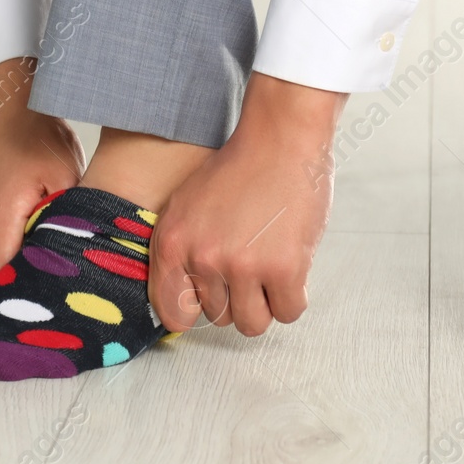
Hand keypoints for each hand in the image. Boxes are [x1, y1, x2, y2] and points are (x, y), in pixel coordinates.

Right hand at [0, 58, 85, 274]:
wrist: (10, 105)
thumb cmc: (38, 136)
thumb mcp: (66, 179)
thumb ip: (71, 223)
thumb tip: (84, 256)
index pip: (6, 281)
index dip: (32, 295)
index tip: (59, 305)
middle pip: (4, 273)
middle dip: (35, 280)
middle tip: (70, 285)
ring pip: (3, 256)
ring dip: (29, 258)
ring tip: (62, 254)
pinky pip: (0, 239)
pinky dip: (21, 241)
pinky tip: (48, 231)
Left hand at [149, 73, 346, 335]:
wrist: (279, 140)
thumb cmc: (237, 170)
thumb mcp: (185, 207)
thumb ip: (179, 252)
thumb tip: (183, 305)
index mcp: (171, 243)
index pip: (172, 313)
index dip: (195, 311)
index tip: (210, 300)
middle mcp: (201, 258)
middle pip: (220, 318)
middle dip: (237, 299)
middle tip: (250, 264)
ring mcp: (242, 266)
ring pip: (252, 323)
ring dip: (265, 303)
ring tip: (269, 268)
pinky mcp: (283, 268)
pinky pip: (288, 312)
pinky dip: (292, 297)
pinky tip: (291, 268)